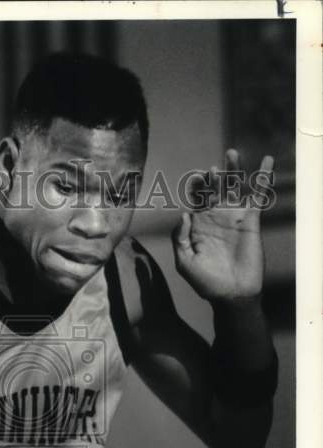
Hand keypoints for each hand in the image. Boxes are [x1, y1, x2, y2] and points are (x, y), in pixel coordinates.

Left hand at [173, 149, 273, 301]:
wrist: (232, 294)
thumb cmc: (206, 282)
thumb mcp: (184, 261)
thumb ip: (180, 238)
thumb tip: (184, 213)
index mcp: (198, 226)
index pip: (195, 201)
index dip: (195, 190)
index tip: (196, 183)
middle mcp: (216, 218)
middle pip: (214, 190)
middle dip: (212, 177)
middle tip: (211, 169)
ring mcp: (234, 217)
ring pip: (234, 187)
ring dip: (233, 170)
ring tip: (231, 153)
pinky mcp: (251, 220)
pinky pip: (258, 195)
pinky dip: (263, 178)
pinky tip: (267, 161)